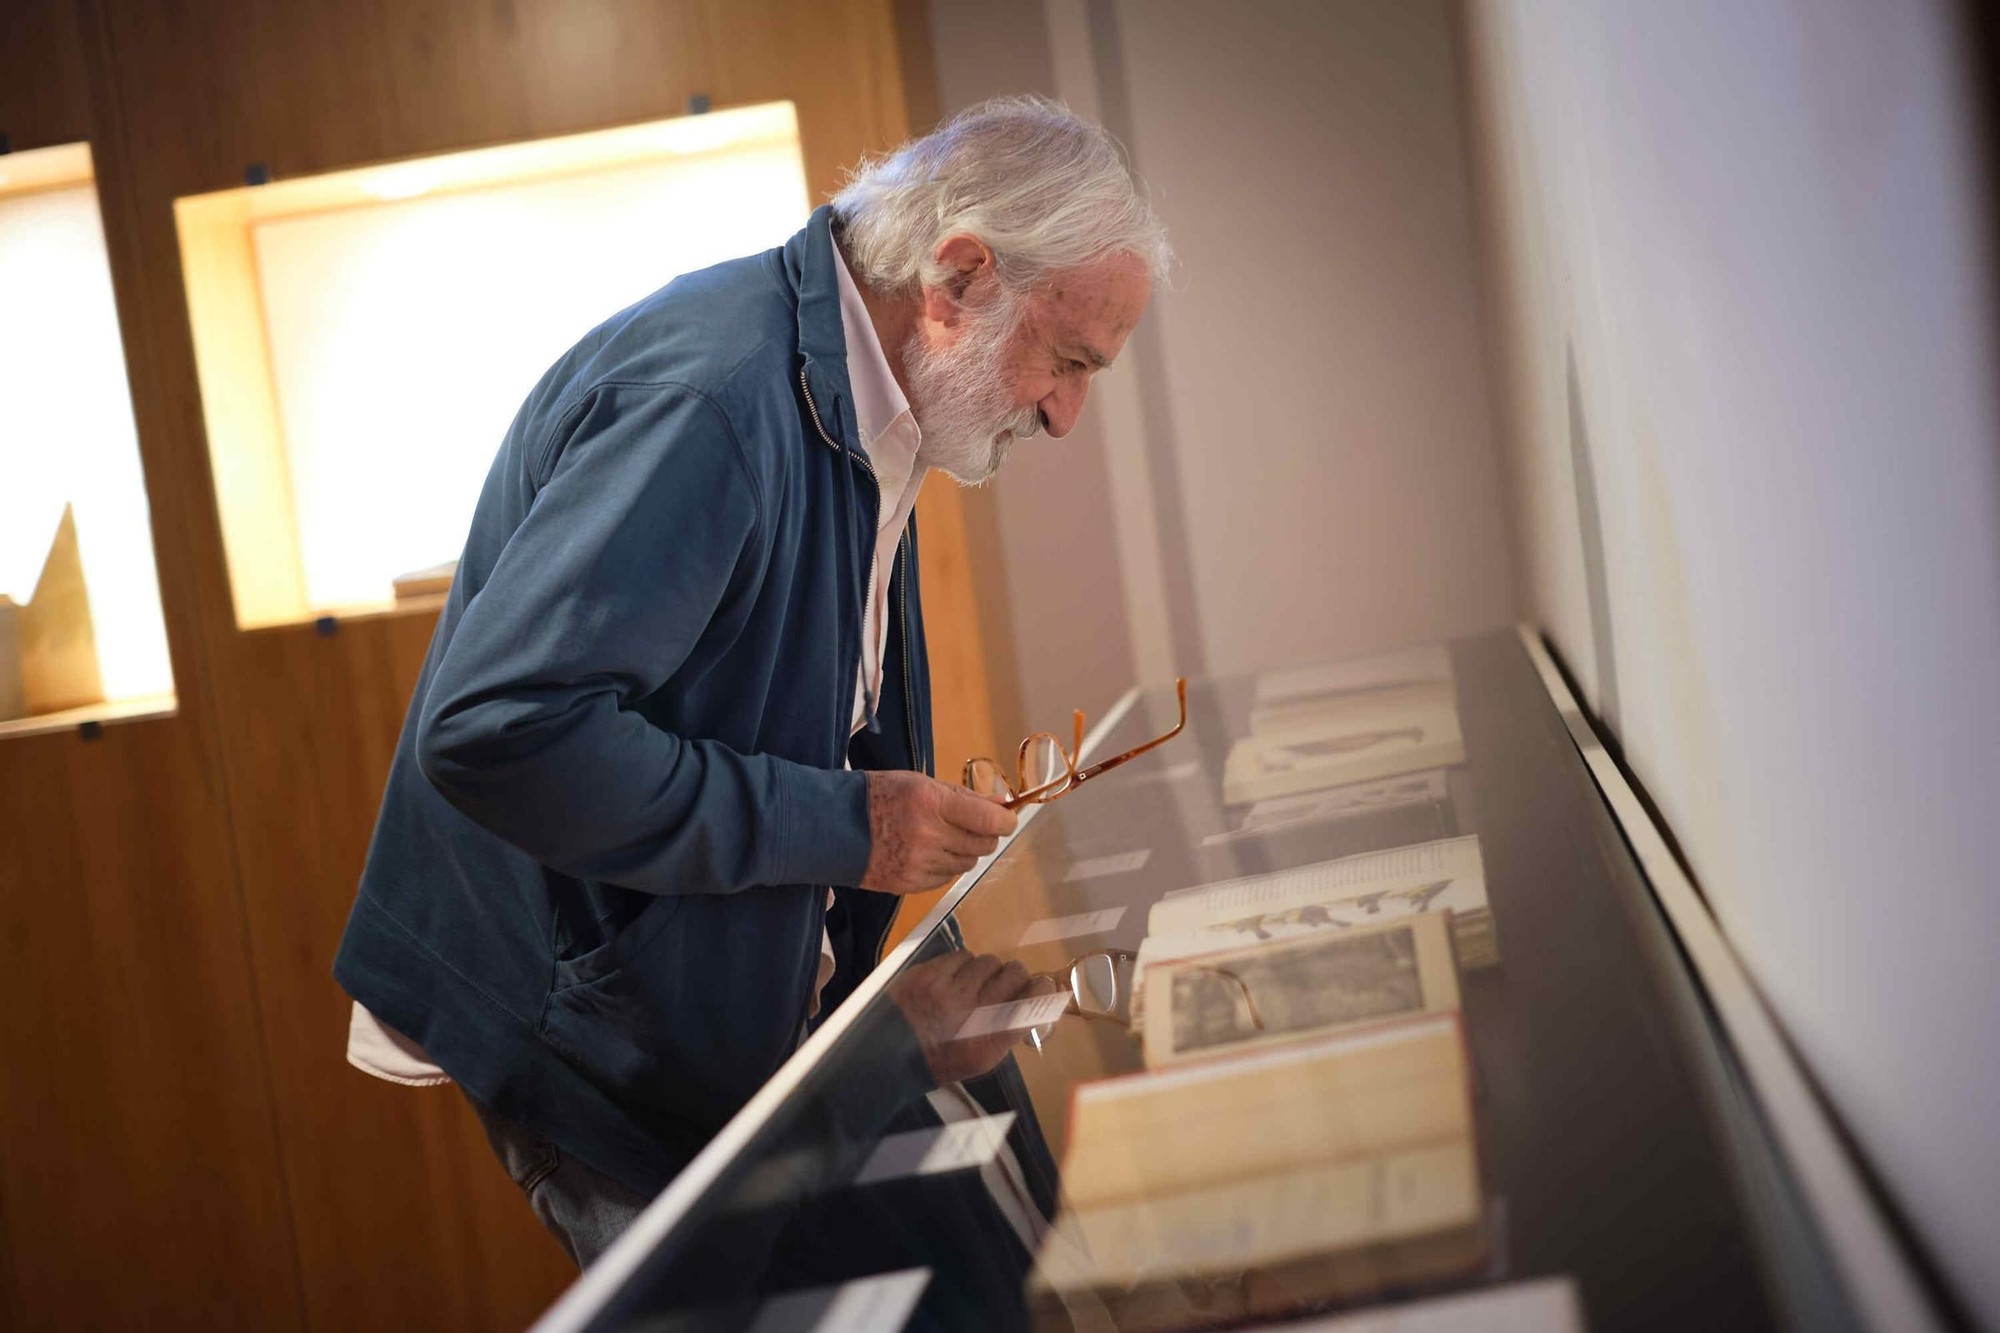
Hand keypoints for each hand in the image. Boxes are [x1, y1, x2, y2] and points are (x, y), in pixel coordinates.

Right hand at [860, 771, 1016, 894]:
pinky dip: (945, 865)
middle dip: (984, 834)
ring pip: (967, 863)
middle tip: (971, 824)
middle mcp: (928, 836)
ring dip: (964, 851)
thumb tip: (1001, 803)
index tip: (1006, 818)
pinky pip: (946, 877)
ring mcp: (919, 864)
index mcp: (931, 803)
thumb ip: (963, 796)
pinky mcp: (910, 885)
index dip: (1005, 820)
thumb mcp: (921, 784)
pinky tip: (926, 852)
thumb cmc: (879, 796)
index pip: (988, 819)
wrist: (833, 827)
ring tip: (942, 837)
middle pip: (982, 844)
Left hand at [887, 951, 1035, 1084]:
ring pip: (988, 961)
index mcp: (990, 1043)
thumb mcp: (981, 1060)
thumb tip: (1035, 1003)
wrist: (888, 1055)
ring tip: (972, 983)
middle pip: (1015, 973)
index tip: (1038, 988)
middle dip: (1014, 975)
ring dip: (985, 970)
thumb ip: (1009, 1032)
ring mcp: (949, 991)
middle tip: (1003, 983)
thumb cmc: (939, 1059)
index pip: (1033, 1003)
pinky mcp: (929, 974)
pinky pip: (962, 955)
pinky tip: (952, 978)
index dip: (1041, 990)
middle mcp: (973, 1014)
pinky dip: (962, 964)